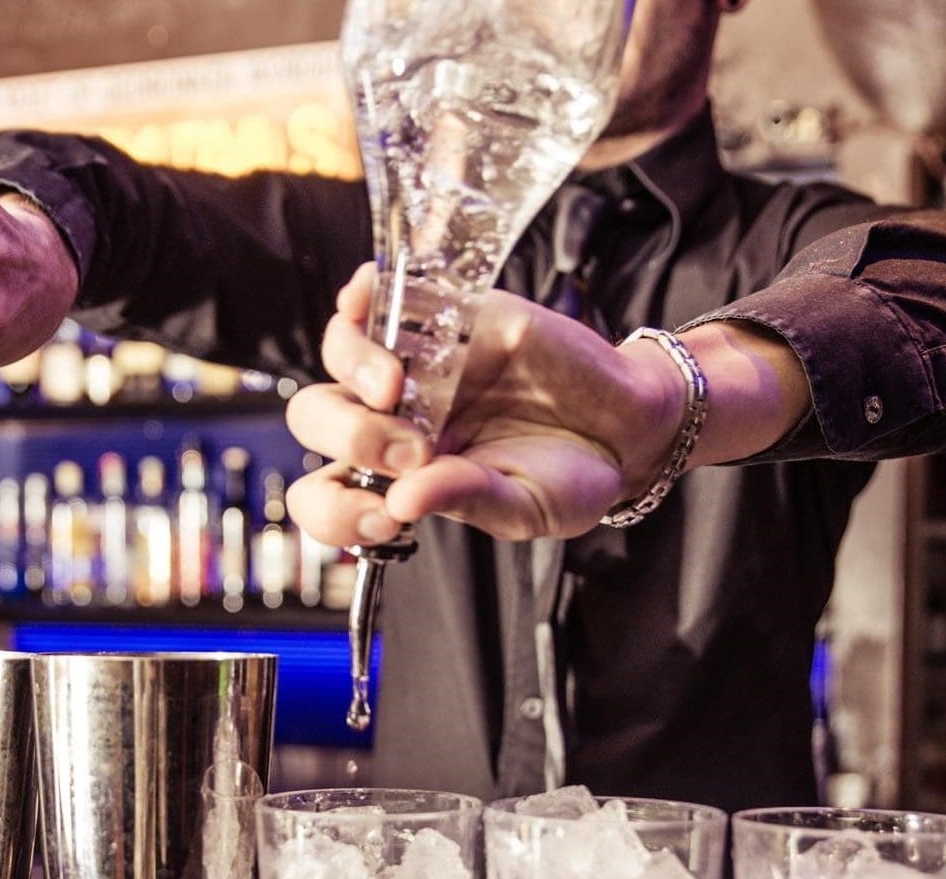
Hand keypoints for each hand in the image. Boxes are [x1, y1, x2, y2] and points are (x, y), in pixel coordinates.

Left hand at [285, 265, 684, 544]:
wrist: (627, 424)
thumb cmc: (570, 475)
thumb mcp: (524, 506)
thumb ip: (465, 499)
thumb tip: (404, 500)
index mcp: (398, 480)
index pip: (325, 496)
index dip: (333, 510)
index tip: (384, 520)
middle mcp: (394, 421)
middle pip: (317, 417)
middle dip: (349, 437)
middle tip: (410, 452)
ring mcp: (418, 364)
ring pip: (340, 352)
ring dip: (353, 368)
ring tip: (395, 388)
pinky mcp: (449, 314)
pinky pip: (382, 291)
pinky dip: (365, 291)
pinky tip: (374, 306)